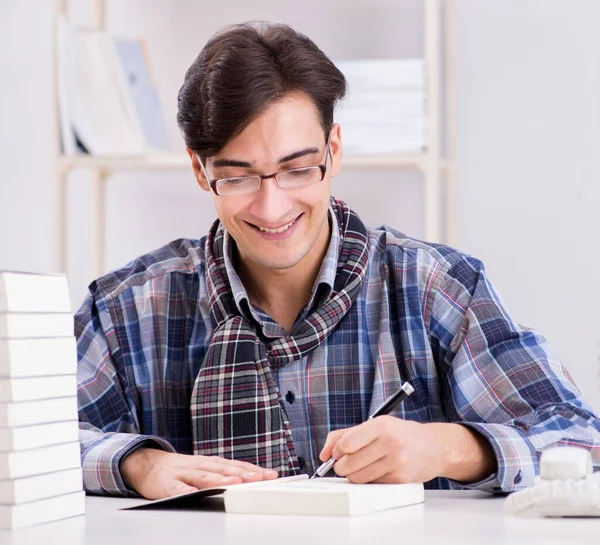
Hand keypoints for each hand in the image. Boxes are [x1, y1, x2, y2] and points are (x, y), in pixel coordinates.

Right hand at [121, 448, 277, 498]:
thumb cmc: (180, 470)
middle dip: (244, 473)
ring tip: (236, 483)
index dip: (254, 470)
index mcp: (210, 462)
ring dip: (220, 478)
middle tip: (261, 478)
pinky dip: (188, 490)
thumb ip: (223, 474)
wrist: (147, 464)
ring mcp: (184, 473)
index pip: (236, 465)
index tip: (272, 475)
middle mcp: (200, 465)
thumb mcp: (203, 469)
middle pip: (224, 469)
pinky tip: (197, 493)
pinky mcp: (167, 484)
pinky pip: (178, 488)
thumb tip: (250, 480)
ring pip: (204, 475)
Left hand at [319, 417, 495, 484]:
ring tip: (362, 466)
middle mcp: (389, 443)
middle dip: (341, 466)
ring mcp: (396, 462)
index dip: (336, 451)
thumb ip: (345, 435)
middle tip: (345, 463)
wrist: (434, 447)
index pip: (346, 443)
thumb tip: (323, 454)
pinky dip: (369, 480)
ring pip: (357, 478)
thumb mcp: (376, 425)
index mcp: (380, 426)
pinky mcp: (400, 479)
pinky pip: (372, 485)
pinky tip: (377, 470)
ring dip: (353, 475)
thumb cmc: (401, 434)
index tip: (338, 452)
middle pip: (348, 464)